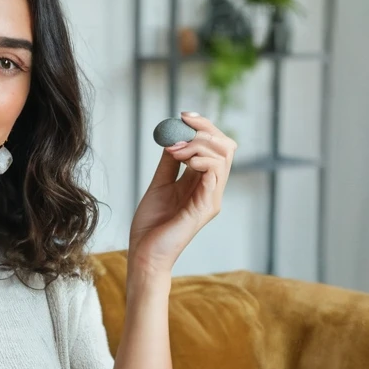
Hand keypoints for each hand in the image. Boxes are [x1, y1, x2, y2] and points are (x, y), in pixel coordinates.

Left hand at [128, 111, 236, 276]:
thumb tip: (172, 136)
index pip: (215, 146)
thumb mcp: (159, 184)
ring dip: (199, 143)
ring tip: (175, 149)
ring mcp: (212, 198)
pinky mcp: (207, 207)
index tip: (183, 115)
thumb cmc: (150, 225)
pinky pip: (214, 173)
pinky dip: (201, 159)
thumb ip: (169, 162)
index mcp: (202, 182)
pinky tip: (182, 160)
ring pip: (223, 156)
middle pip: (225, 146)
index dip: (203, 126)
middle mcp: (212, 188)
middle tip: (182, 123)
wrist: (144, 253)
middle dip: (205, 128)